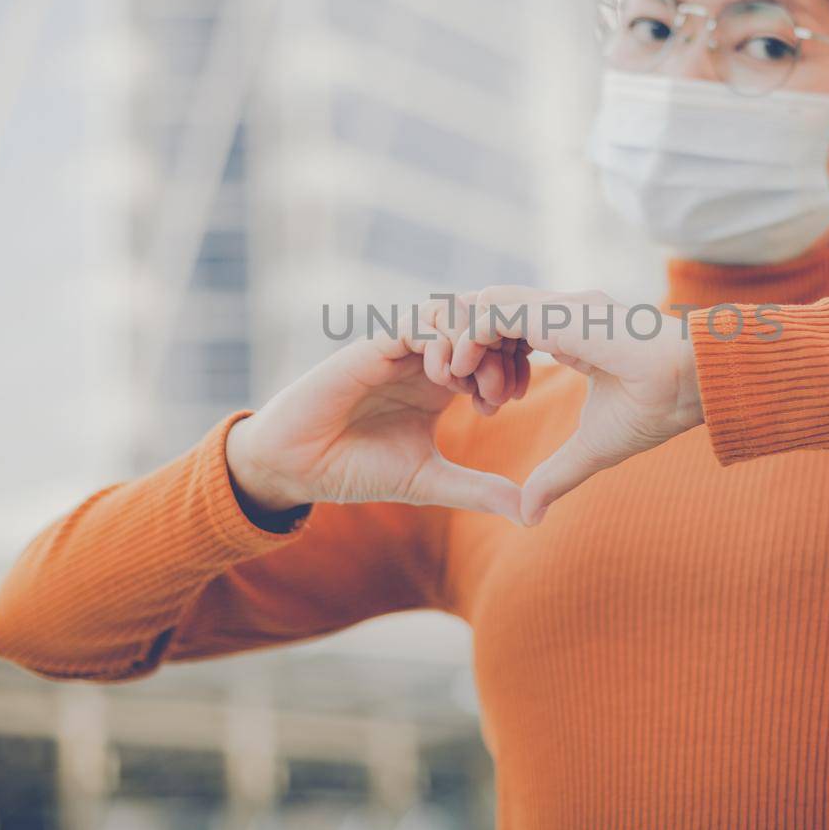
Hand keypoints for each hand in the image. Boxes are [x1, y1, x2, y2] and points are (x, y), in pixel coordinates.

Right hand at [226, 305, 527, 523]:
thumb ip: (478, 490)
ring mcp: (400, 349)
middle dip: (501, 352)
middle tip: (500, 393)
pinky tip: (445, 379)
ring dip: (474, 345)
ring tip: (475, 388)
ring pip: (453, 315)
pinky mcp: (373, 347)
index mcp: (443, 383)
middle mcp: (424, 359)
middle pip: (480, 325)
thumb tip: (531, 514)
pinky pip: (416, 324)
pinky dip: (440, 342)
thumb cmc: (358, 470)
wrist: (298, 467)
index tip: (513, 400)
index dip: (512, 366)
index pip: (493, 351)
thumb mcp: (430, 481)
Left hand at [444, 287, 704, 525]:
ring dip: (462, 342)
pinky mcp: (558, 312)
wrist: (695, 386)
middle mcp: (563, 312)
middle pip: (491, 313)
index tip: (487, 404)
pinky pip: (493, 310)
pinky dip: (469, 337)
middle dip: (465, 349)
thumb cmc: (660, 408)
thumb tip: (530, 516)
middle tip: (459, 392)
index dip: (488, 361)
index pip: (510, 329)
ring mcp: (560, 307)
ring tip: (454, 381)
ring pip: (485, 304)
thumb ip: (557, 474)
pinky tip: (464, 372)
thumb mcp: (593, 448)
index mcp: (573, 333)